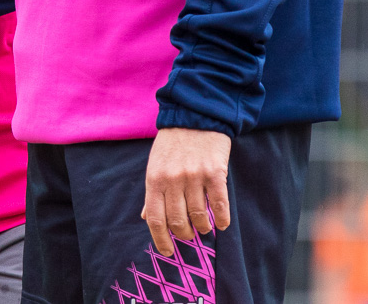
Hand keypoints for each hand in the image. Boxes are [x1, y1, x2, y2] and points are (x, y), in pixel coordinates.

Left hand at [141, 128, 231, 255]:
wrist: (196, 115)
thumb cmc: (172, 143)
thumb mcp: (155, 165)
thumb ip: (152, 193)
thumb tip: (146, 218)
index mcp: (155, 179)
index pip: (155, 219)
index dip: (161, 240)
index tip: (168, 251)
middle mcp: (173, 180)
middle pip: (178, 221)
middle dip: (184, 234)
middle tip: (189, 235)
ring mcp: (194, 176)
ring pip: (199, 216)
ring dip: (203, 228)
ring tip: (205, 227)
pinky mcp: (215, 172)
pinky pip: (220, 204)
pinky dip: (222, 219)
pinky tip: (222, 223)